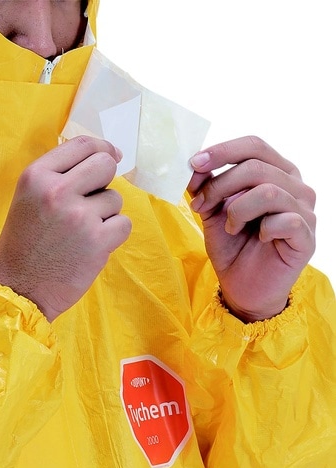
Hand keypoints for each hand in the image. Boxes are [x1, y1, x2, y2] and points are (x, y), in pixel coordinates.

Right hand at [0, 136, 131, 321]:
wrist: (19, 290)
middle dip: (105, 180)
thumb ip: (58, 177)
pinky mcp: (98, 241)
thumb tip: (105, 158)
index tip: (112, 155)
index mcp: (36, 176)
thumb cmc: (22, 245)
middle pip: (105, 165)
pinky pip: (123, 224)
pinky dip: (113, 234)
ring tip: (82, 232)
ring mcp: (80, 216)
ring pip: (115, 199)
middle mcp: (58, 190)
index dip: (103, 148)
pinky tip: (93, 245)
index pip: (82, 145)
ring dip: (105, 214)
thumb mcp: (27, 199)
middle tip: (93, 199)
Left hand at [188, 136, 315, 322]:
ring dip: (237, 209)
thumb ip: (207, 187)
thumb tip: (196, 165)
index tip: (194, 163)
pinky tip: (258, 237)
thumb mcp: (212, 211)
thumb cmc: (232, 246)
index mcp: (275, 173)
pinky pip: (286, 220)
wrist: (242, 286)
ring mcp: (305, 211)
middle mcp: (295, 187)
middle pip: (256, 166)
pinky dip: (262, 228)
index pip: (253, 146)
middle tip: (201, 206)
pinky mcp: (307, 237)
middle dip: (220, 185)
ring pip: (268, 191)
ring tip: (230, 227)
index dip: (222, 151)